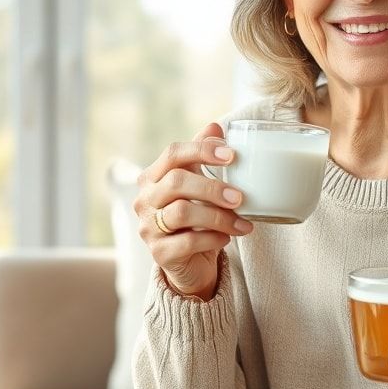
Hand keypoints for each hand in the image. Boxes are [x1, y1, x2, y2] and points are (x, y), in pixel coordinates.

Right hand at [135, 123, 254, 300]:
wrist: (191, 262)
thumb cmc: (196, 218)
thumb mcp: (200, 184)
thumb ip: (203, 156)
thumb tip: (215, 126)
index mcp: (153, 176)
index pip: (173, 153)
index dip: (201, 150)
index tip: (232, 155)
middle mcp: (145, 199)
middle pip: (175, 182)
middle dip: (212, 187)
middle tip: (240, 197)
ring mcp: (148, 227)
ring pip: (180, 212)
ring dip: (217, 216)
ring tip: (242, 222)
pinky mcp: (158, 254)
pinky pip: (187, 242)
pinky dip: (212, 239)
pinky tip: (227, 238)